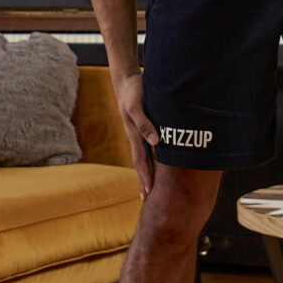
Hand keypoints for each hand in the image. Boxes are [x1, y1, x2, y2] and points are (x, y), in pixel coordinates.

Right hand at [115, 69, 157, 195]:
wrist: (126, 80)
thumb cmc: (133, 91)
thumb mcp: (137, 106)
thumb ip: (145, 124)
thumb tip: (156, 142)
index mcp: (135, 136)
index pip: (141, 162)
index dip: (146, 177)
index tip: (149, 193)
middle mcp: (136, 138)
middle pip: (140, 165)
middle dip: (144, 183)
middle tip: (146, 202)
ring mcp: (139, 134)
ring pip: (144, 159)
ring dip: (146, 174)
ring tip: (148, 190)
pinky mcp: (143, 128)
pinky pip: (148, 148)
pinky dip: (151, 160)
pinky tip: (156, 166)